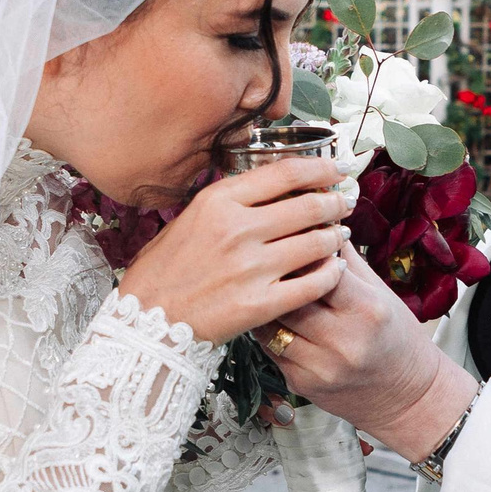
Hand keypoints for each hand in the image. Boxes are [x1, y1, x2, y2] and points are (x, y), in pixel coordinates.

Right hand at [117, 157, 350, 345]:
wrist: (146, 323)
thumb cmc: (162, 272)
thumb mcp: (187, 220)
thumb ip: (226, 203)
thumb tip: (268, 188)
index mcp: (217, 201)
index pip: (284, 172)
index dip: (320, 168)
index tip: (336, 168)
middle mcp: (237, 229)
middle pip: (307, 205)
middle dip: (334, 201)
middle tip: (345, 201)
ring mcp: (250, 267)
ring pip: (315, 242)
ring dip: (335, 236)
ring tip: (340, 234)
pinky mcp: (259, 303)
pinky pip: (312, 284)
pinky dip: (330, 273)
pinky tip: (334, 270)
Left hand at [267, 248, 477, 461]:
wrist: (405, 396)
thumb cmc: (396, 338)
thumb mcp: (381, 293)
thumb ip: (348, 261)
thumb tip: (321, 221)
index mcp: (368, 310)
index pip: (321, 269)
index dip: (304, 250)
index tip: (294, 237)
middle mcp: (343, 341)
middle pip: (289, 295)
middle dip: (278, 274)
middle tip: (267, 257)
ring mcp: (319, 366)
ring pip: (271, 322)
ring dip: (264, 302)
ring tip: (262, 286)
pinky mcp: (301, 383)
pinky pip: (269, 347)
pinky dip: (268, 327)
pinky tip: (272, 316)